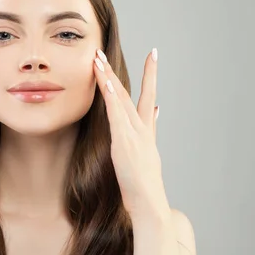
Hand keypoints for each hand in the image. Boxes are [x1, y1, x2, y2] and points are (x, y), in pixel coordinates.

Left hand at [93, 48, 168, 219]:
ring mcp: (134, 134)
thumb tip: (157, 111)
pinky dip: (110, 98)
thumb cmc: (145, 184)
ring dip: (107, 78)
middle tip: (105, 52)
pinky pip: (115, 114)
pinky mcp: (124, 141)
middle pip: (130, 93)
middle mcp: (142, 128)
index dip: (150, 76)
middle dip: (117, 70)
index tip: (153, 55)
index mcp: (147, 132)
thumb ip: (153, 130)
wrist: (150, 202)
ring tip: (97, 59)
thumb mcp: (150, 154)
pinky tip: (104, 83)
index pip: (148, 97)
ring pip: (119, 99)